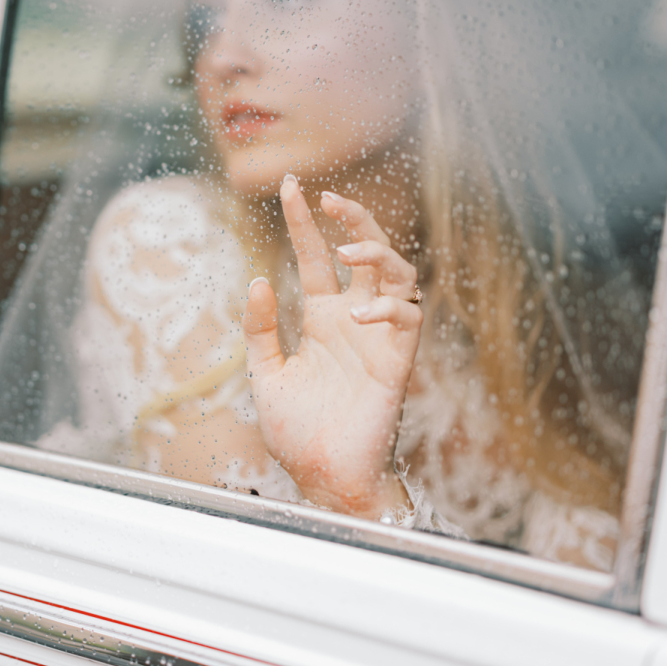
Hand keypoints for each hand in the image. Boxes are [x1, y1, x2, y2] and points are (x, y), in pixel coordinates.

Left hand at [243, 175, 422, 518]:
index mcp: (323, 318)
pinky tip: (359, 313)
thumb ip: (261, 329)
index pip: (316, 257)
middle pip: (366, 252)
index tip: (290, 186)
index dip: (304, 222)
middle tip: (328, 199)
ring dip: (378, 253)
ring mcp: (379, 338)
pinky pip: (408, 319)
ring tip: (347, 250)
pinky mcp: (397, 362)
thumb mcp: (266, 374)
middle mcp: (354, 319)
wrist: (322, 479)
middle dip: (352, 219)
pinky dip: (390, 307)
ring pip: (398, 274)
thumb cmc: (298, 432)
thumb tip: (258, 280)